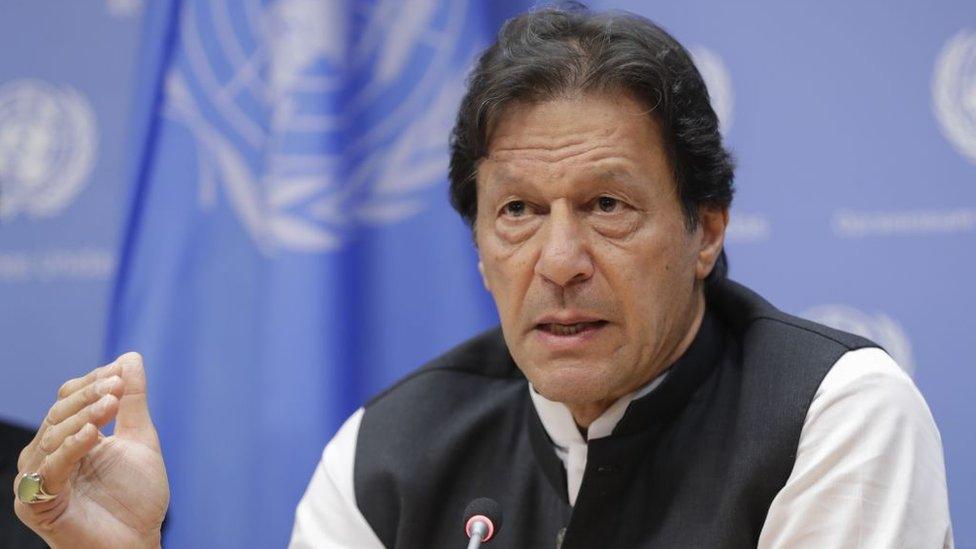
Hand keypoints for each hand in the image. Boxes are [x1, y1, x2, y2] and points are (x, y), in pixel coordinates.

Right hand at [13, 352, 168, 547]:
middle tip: (117, 387)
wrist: (136, 543)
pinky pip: (51, 468)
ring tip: (111, 404)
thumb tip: (131, 356)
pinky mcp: (35, 502)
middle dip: (90, 396)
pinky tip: (92, 434)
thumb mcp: (140, 439)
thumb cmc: (137, 498)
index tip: (121, 373)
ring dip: (83, 416)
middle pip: (60, 413)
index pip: (70, 398)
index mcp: (69, 437)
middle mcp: (48, 454)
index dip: (94, 382)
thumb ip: (133, 401)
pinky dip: (71, 447)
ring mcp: (39, 478)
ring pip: (53, 435)